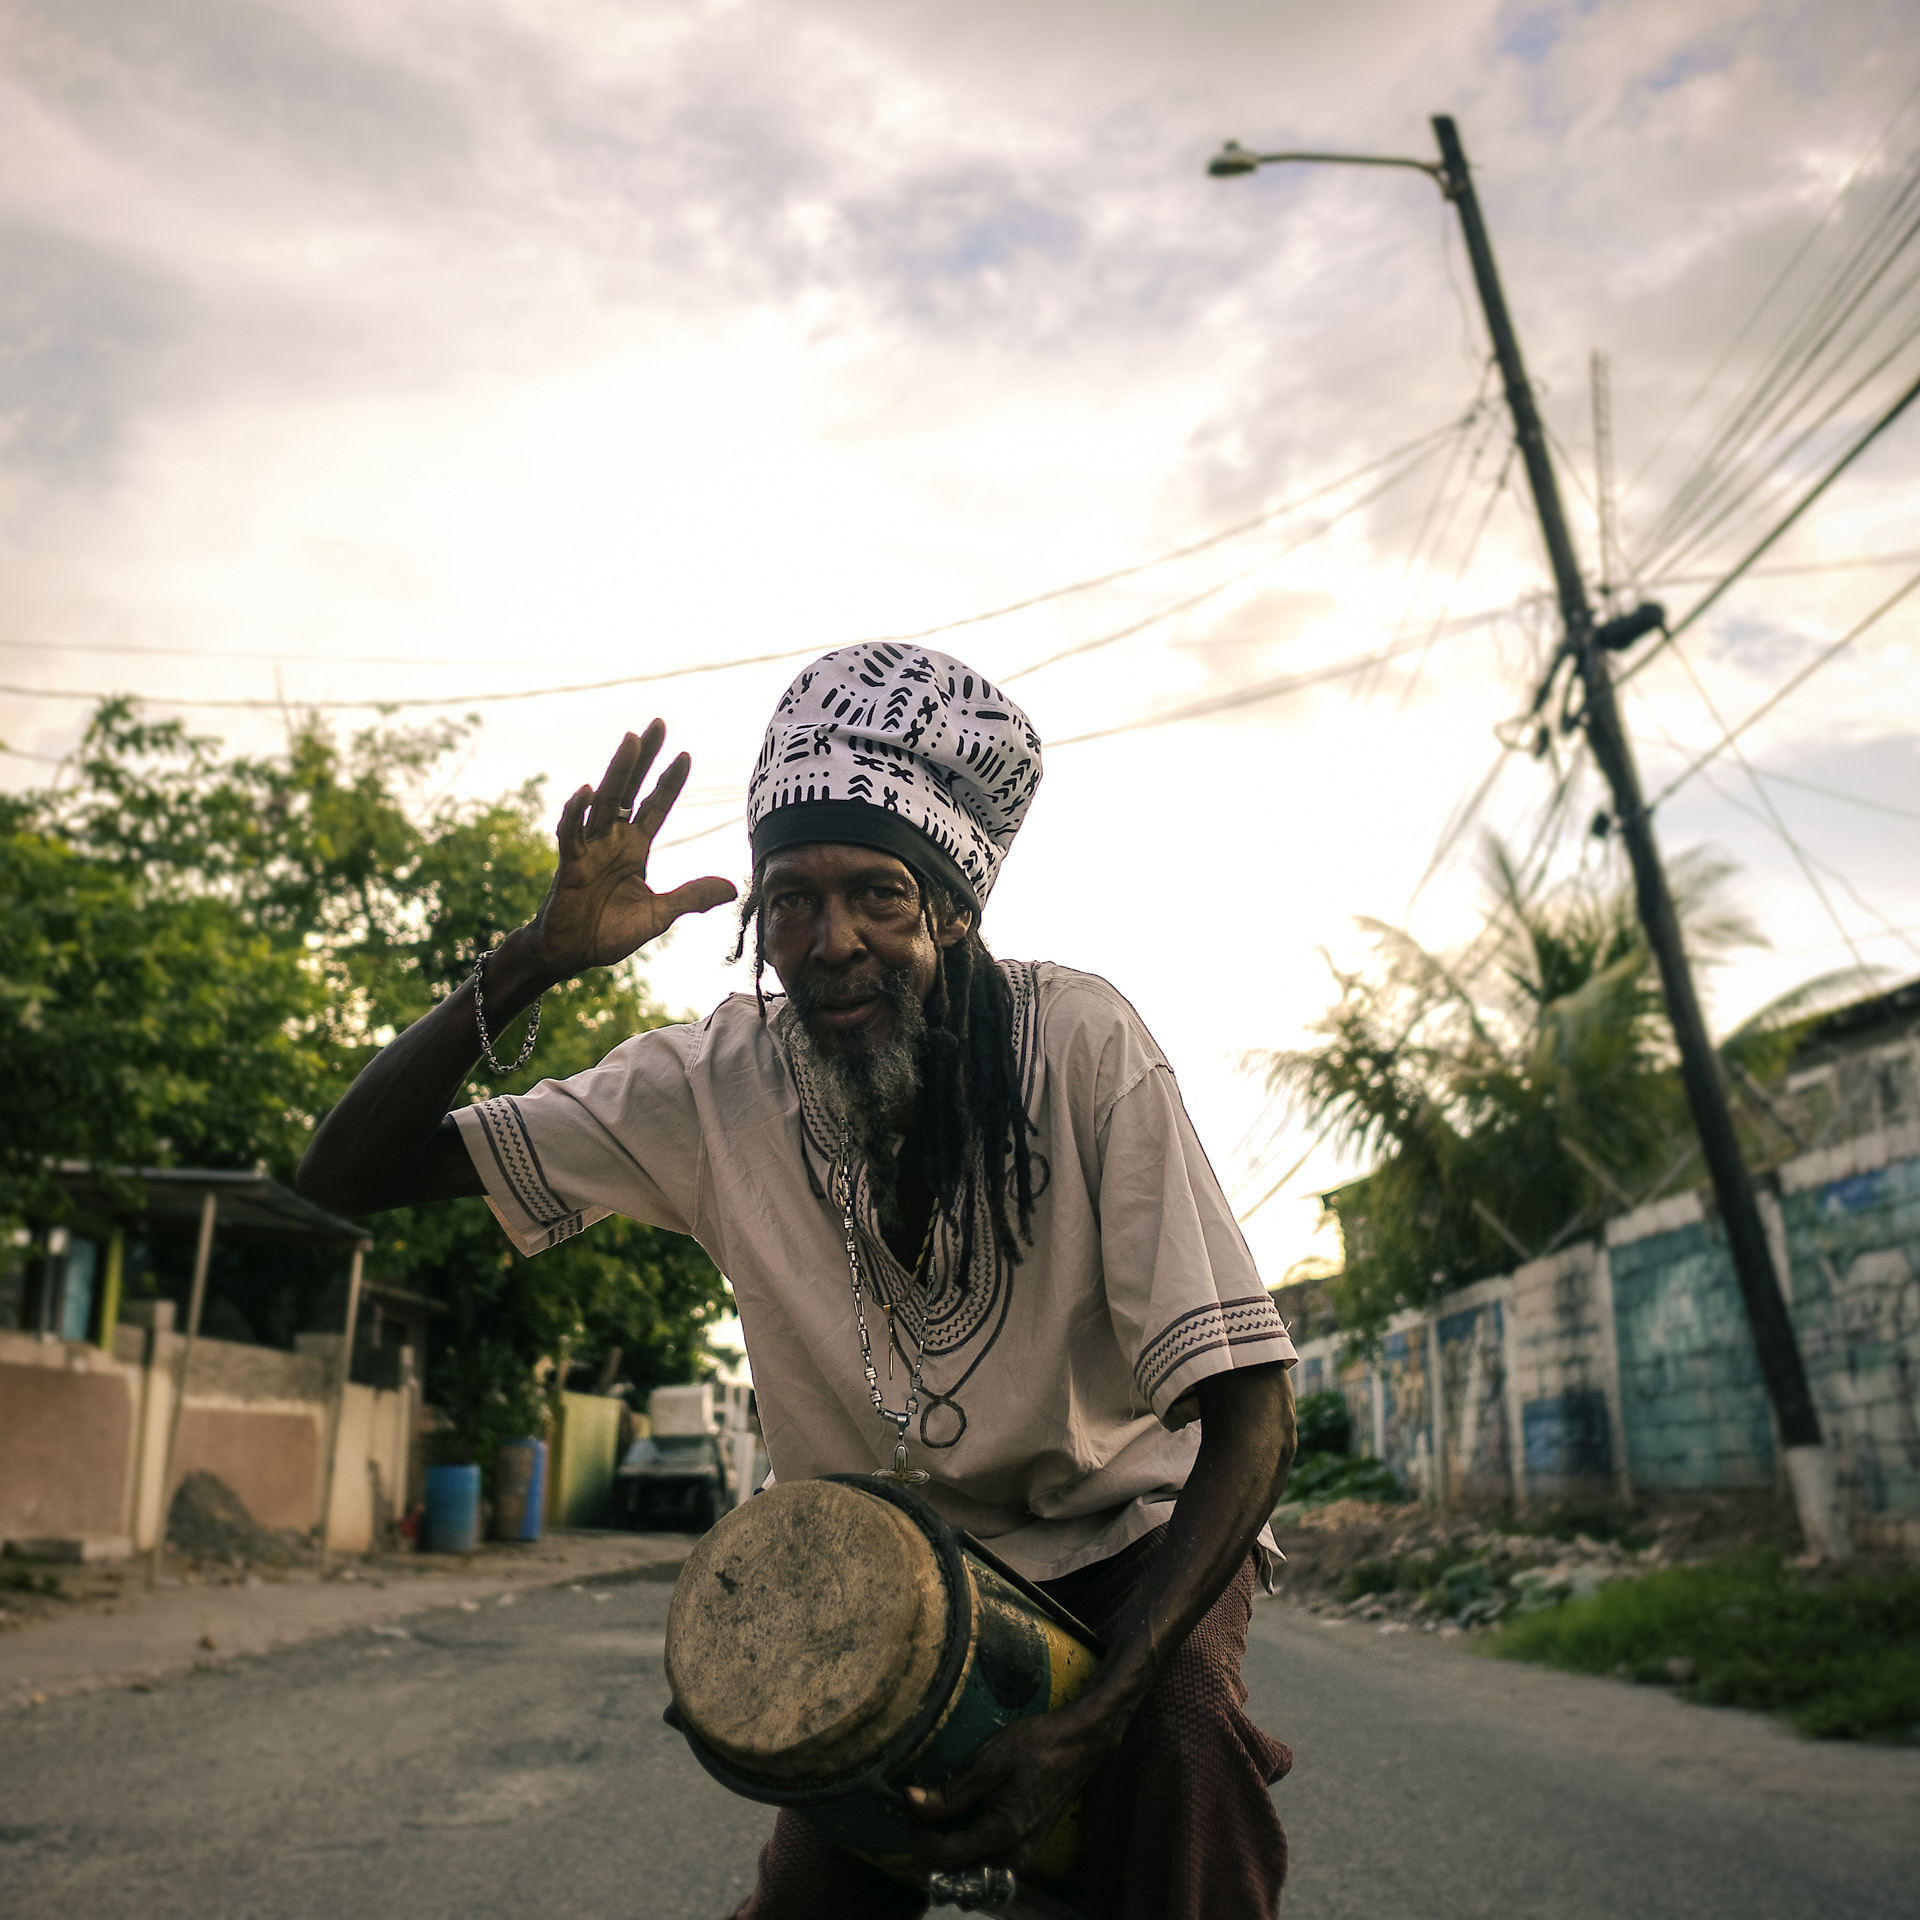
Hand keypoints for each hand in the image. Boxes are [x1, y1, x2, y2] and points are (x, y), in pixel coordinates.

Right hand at [534, 722, 737, 978]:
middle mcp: (612, 840)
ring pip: (604, 801)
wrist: (572, 955)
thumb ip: (691, 897)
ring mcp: (589, 849)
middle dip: (643, 758)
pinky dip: (576, 813)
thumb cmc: (609, 932)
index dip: (669, 782)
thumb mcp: (660, 914)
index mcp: (634, 847)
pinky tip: (586, 791)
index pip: (656, 806)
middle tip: (656, 724)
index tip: (685, 754)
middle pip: (630, 790)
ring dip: (618, 771)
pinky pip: (571, 834)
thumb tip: (733, 888)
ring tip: (630, 741)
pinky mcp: (569, 864)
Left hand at [904, 1703, 1112, 1874]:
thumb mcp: (987, 1763)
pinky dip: (967, 1853)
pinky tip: (963, 1824)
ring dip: (948, 1856)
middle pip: (955, 1875)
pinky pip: (986, 1866)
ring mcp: (1021, 1859)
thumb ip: (950, 1793)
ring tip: (940, 1821)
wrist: (1076, 1746)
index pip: (945, 1857)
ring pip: (969, 1875)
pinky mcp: (1024, 1852)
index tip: (913, 1810)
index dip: (920, 1837)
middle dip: (931, 1851)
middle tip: (924, 1817)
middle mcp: (1012, 1859)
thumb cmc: (1034, 1748)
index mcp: (1002, 1836)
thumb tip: (912, 1802)